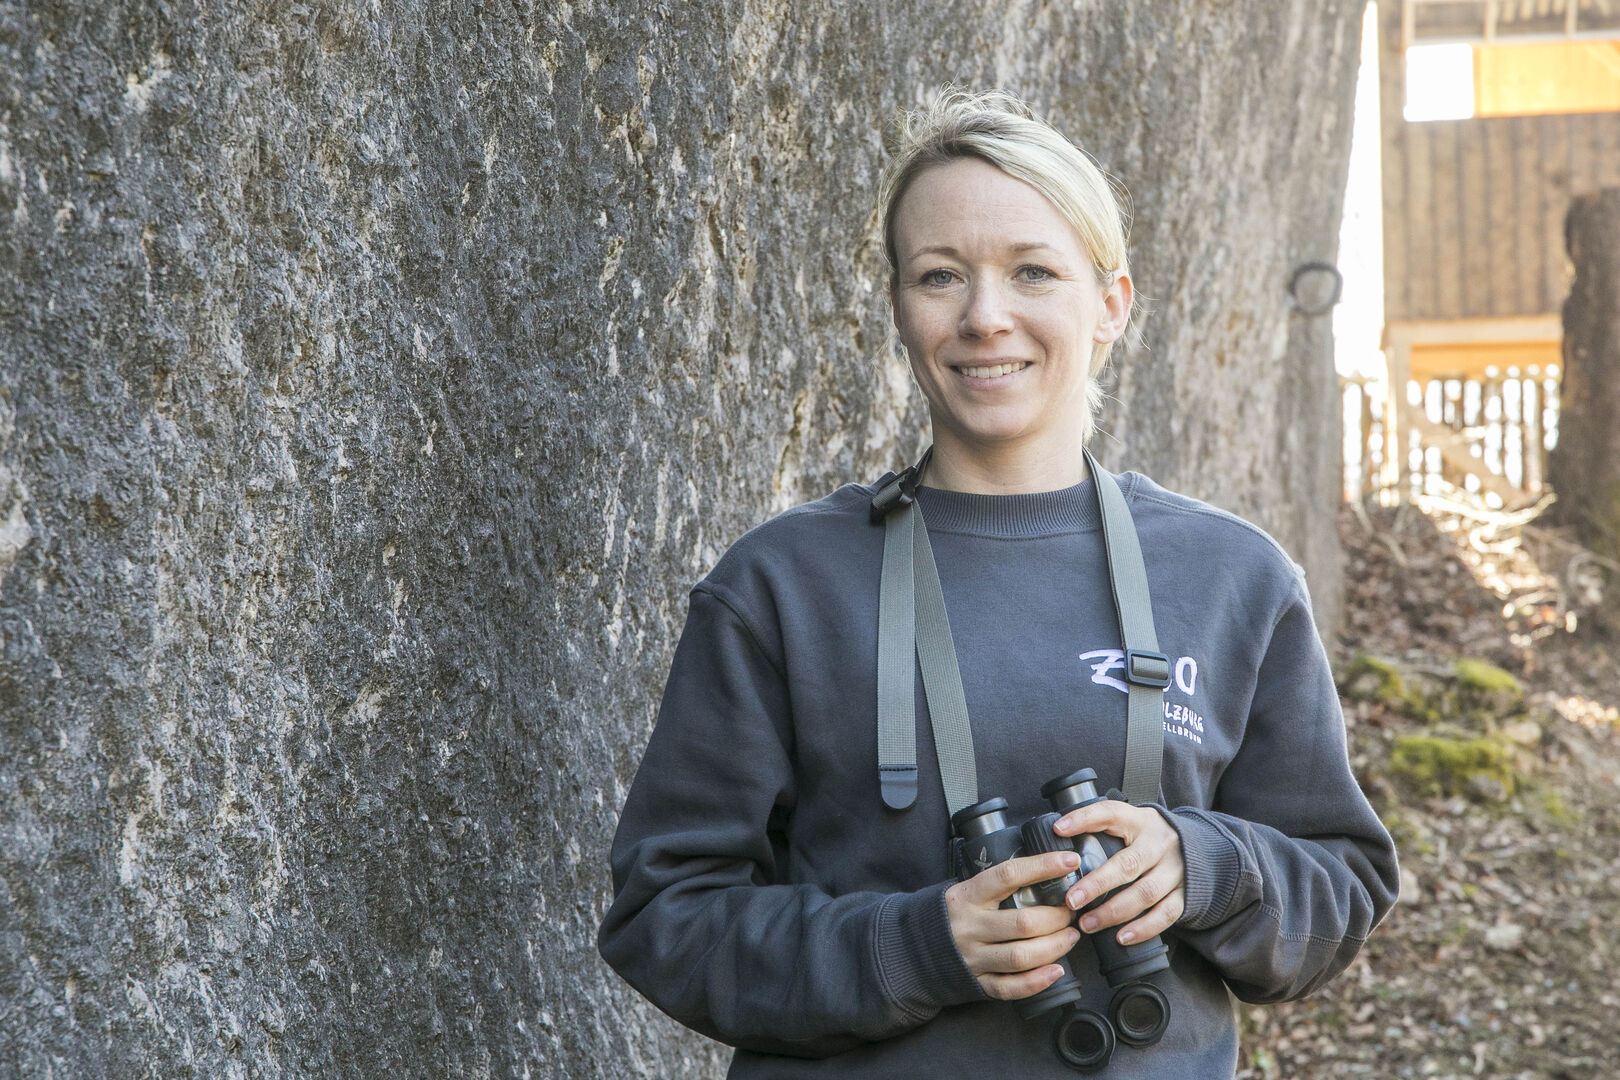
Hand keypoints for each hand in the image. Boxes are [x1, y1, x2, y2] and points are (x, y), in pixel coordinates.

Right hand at [944, 851, 1083, 1000]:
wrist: (914, 948)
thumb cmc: (952, 914)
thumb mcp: (966, 890)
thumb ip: (997, 885)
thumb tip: (1045, 871)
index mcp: (967, 896)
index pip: (1008, 875)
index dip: (1042, 866)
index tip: (1068, 861)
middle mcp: (970, 926)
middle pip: (1022, 923)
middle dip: (1056, 917)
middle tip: (1071, 912)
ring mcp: (973, 957)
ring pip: (1020, 956)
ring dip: (1054, 947)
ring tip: (1071, 936)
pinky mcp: (978, 982)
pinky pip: (1010, 987)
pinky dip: (1037, 981)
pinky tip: (1056, 970)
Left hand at [1055, 800, 1185, 946]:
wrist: (1199, 847)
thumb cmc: (1149, 838)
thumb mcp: (1130, 824)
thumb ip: (1103, 831)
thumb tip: (1058, 840)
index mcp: (1139, 821)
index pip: (1110, 814)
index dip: (1084, 819)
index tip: (1059, 830)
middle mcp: (1159, 843)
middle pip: (1128, 864)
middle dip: (1097, 884)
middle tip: (1072, 901)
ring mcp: (1175, 869)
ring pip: (1145, 893)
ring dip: (1113, 912)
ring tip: (1088, 923)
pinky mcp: (1185, 893)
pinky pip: (1165, 914)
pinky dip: (1143, 929)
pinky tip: (1121, 937)